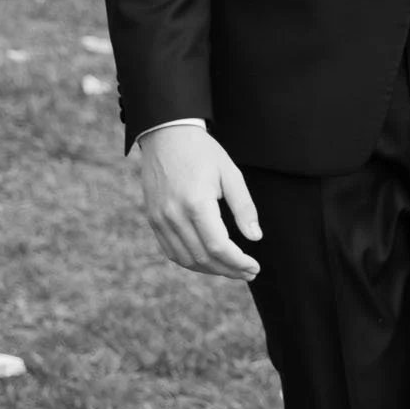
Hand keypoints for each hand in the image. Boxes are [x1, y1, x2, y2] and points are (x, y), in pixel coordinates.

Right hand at [137, 126, 262, 280]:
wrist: (166, 136)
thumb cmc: (203, 152)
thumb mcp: (231, 174)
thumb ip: (244, 207)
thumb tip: (255, 237)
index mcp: (196, 203)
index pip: (218, 247)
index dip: (238, 262)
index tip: (255, 267)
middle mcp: (174, 216)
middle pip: (203, 258)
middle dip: (229, 270)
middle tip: (249, 272)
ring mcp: (160, 220)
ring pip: (186, 259)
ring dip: (211, 270)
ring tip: (232, 269)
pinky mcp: (154, 220)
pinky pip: (171, 251)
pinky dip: (191, 262)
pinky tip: (209, 261)